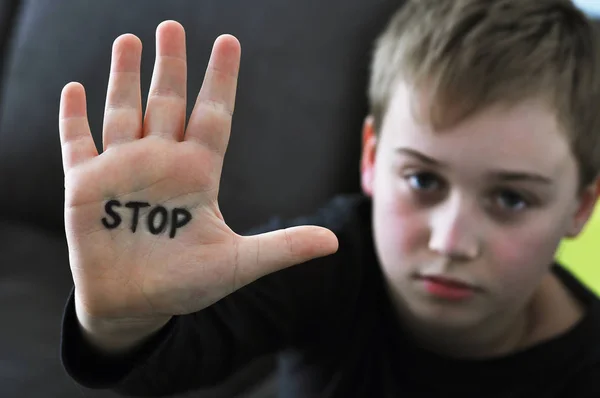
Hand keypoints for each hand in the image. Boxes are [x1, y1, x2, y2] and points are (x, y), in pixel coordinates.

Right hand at [59, 21, 337, 329]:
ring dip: (125, 76)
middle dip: (170, 64)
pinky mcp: (85, 185)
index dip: (221, 78)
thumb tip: (335, 244)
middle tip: (173, 26)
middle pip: (168, 101)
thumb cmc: (185, 284)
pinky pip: (77, 141)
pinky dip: (74, 116)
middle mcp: (162, 162)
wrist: (135, 307)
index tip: (229, 41)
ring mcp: (122, 169)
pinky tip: (75, 88)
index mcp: (198, 173)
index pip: (213, 114)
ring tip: (130, 40)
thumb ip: (283, 248)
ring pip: (124, 110)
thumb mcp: (238, 264)